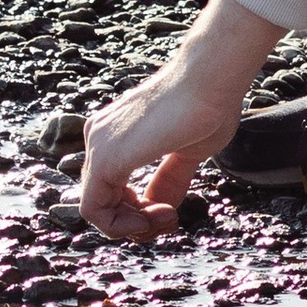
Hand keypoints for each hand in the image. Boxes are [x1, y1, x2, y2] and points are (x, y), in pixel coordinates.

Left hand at [79, 0, 287, 241]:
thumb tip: (159, 206)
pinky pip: (94, 210)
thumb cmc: (207, 106)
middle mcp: (98, 137)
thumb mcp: (186, 153)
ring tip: (168, 215)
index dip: (139, 213)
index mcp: (114, 134)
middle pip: (101, 202)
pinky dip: (124, 225)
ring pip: (95, 210)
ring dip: (133, 226)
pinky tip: (161, 212)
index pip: (110, 190)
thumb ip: (167, 179)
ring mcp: (98, 145)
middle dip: (136, 222)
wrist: (211, 80)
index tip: (171, 213)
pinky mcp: (105, 158)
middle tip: (171, 219)